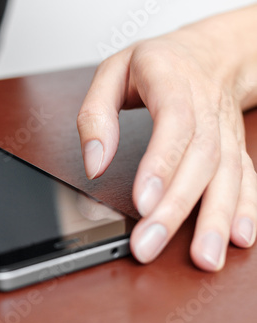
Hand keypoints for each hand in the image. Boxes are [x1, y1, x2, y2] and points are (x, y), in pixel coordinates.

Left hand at [77, 6, 256, 270]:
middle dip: (176, 207)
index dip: (161, 163)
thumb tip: (94, 163)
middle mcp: (205, 105)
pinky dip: (246, 208)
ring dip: (215, 218)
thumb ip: (96, 116)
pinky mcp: (234, 146)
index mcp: (171, 79)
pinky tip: (239, 237)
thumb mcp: (112, 72)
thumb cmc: (154, 63)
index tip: (143, 201)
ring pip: (227, 174)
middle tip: (149, 244)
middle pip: (199, 159)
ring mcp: (224, 128)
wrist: (207, 52)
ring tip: (203, 257)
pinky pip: (246, 177)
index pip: (173, 122)